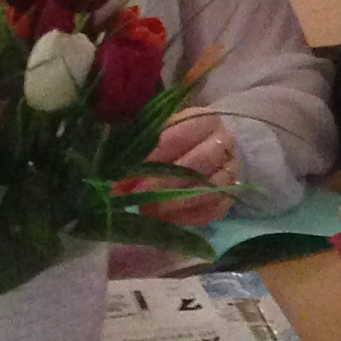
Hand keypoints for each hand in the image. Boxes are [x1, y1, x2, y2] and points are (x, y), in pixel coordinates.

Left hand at [131, 110, 236, 226]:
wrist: (210, 153)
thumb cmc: (174, 143)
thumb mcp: (157, 136)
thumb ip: (136, 149)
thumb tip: (109, 175)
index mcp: (202, 120)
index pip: (179, 135)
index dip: (152, 156)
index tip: (127, 172)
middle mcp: (223, 141)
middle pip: (199, 162)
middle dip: (165, 182)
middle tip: (139, 197)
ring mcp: (231, 169)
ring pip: (211, 187)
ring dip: (178, 202)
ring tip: (151, 211)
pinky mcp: (232, 194)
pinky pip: (216, 208)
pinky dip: (191, 217)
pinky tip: (168, 220)